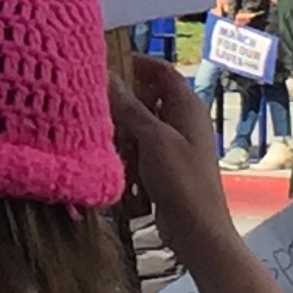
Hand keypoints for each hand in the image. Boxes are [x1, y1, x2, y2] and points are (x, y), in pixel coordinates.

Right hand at [108, 55, 227, 252]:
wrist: (197, 230)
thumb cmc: (181, 180)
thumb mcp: (153, 140)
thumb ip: (130, 107)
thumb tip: (107, 75)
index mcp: (187, 106)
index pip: (162, 71)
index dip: (138, 62)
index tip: (106, 61)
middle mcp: (182, 120)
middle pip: (148, 96)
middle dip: (123, 99)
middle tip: (95, 101)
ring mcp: (174, 143)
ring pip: (141, 123)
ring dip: (123, 127)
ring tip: (102, 132)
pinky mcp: (164, 164)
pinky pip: (140, 146)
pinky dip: (127, 148)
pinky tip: (113, 157)